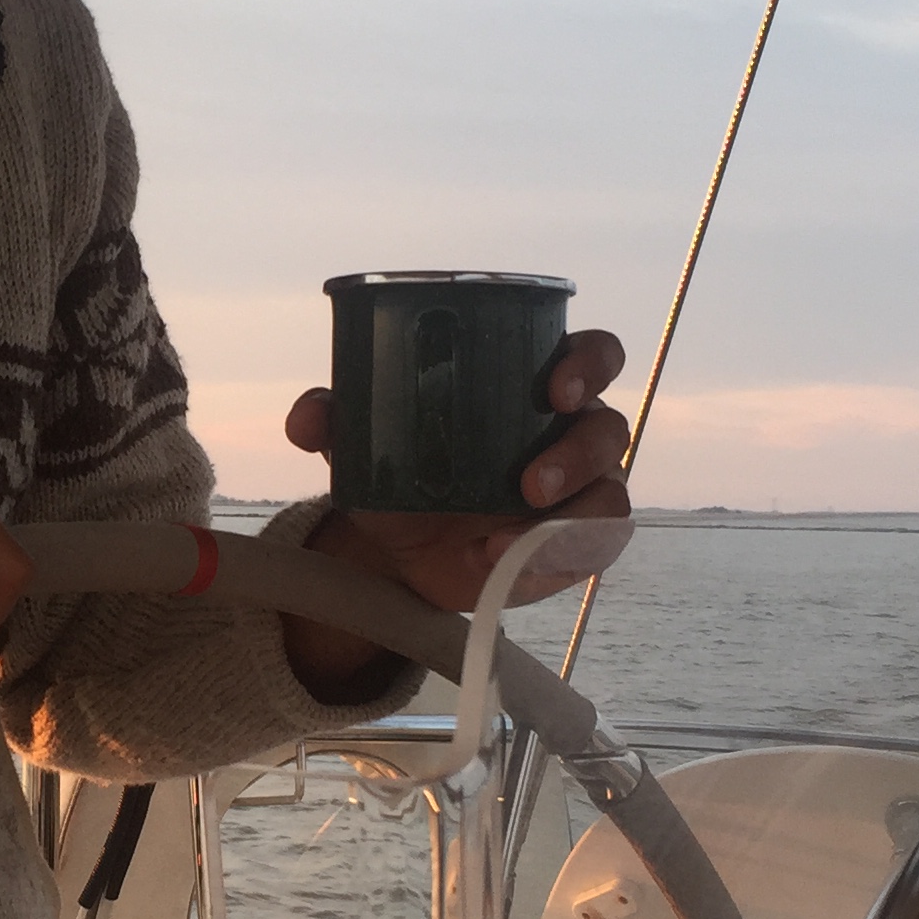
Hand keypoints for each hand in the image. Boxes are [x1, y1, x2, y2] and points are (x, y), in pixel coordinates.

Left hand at [278, 328, 631, 687]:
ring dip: (568, 515)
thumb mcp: (365, 442)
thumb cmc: (402, 469)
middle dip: (580, 451)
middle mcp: (571, 432)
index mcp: (535, 384)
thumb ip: (335, 419)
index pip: (592, 355)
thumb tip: (308, 417)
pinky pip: (587, 552)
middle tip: (528, 480)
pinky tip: (498, 564)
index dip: (589, 363)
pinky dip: (547, 562)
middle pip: (609, 426)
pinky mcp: (573, 547)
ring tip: (503, 539)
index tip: (555, 385)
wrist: (399, 549)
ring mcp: (581, 492)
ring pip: (608, 494)